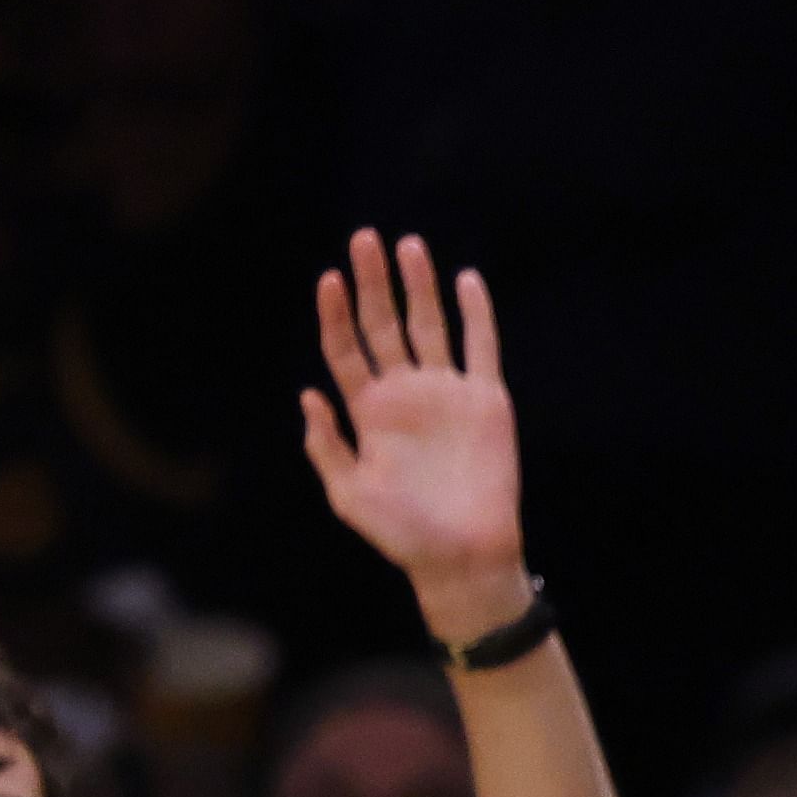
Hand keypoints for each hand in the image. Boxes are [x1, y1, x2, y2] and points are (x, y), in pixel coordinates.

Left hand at [299, 231, 531, 627]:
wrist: (464, 557)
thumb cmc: (403, 534)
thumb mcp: (348, 494)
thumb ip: (327, 446)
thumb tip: (309, 395)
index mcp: (369, 411)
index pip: (348, 349)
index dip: (337, 314)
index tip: (330, 280)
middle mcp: (406, 394)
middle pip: (385, 325)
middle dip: (374, 283)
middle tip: (364, 240)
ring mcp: (447, 395)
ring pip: (430, 326)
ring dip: (419, 286)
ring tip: (408, 245)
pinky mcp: (487, 403)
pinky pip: (481, 348)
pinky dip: (476, 314)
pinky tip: (465, 280)